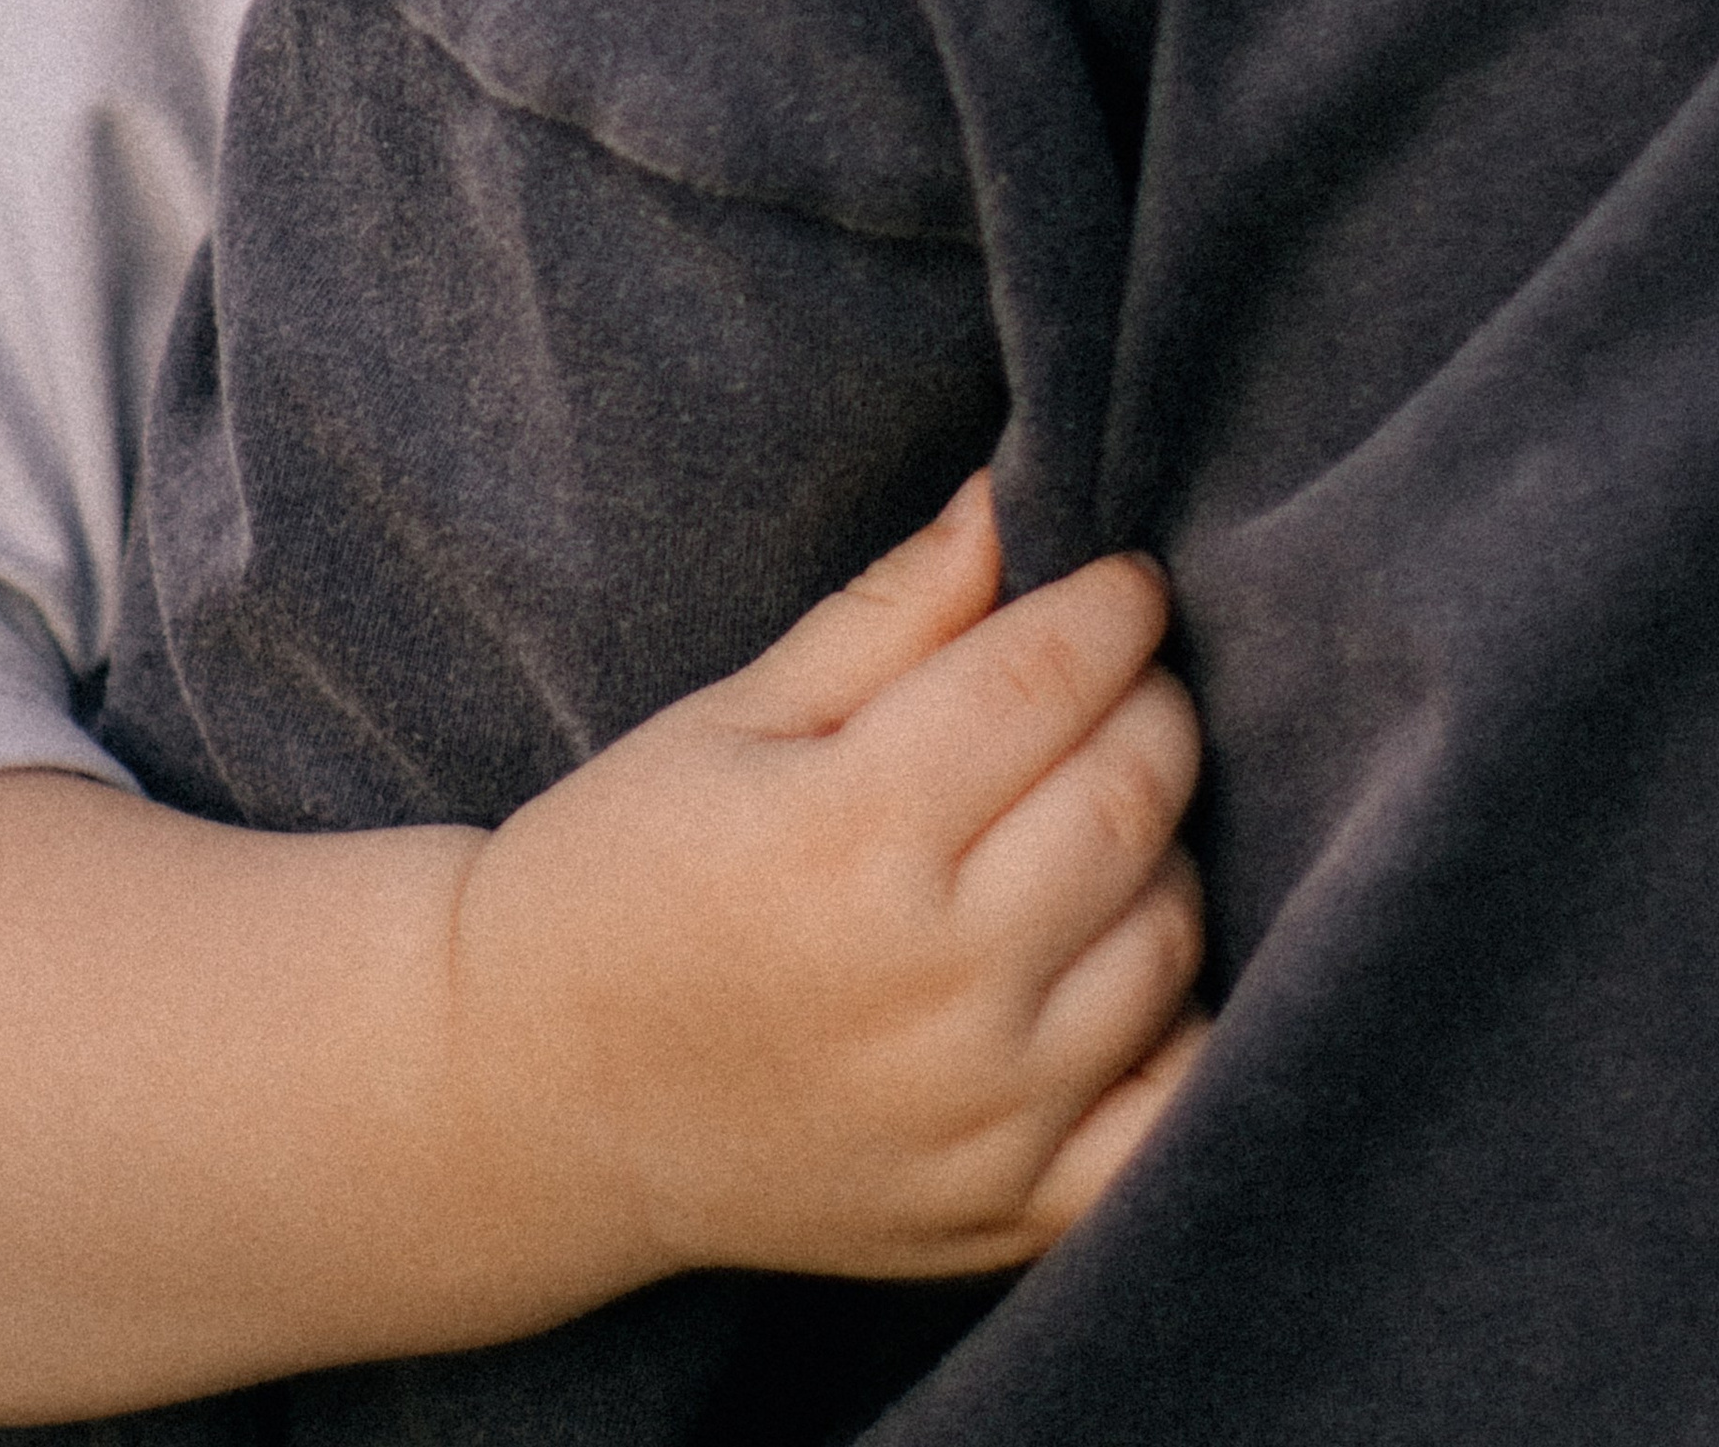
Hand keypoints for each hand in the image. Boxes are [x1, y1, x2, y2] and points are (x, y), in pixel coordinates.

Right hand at [449, 476, 1204, 1284]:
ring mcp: (982, 1112)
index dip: (1111, 605)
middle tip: (1117, 680)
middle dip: (1151, 706)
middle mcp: (931, 980)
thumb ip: (889, 614)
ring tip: (1091, 812)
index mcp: (845, 833)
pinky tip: (1120, 960)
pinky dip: (1182, 1018)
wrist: (536, 1100)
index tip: (1121, 580)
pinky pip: (1178, 1104)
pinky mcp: (1009, 1213)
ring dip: (1161, 848)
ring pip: (1171, 932)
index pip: (1050, 676)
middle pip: (1133, 793)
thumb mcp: (731, 715)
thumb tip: (1011, 505)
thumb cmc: (623, 874)